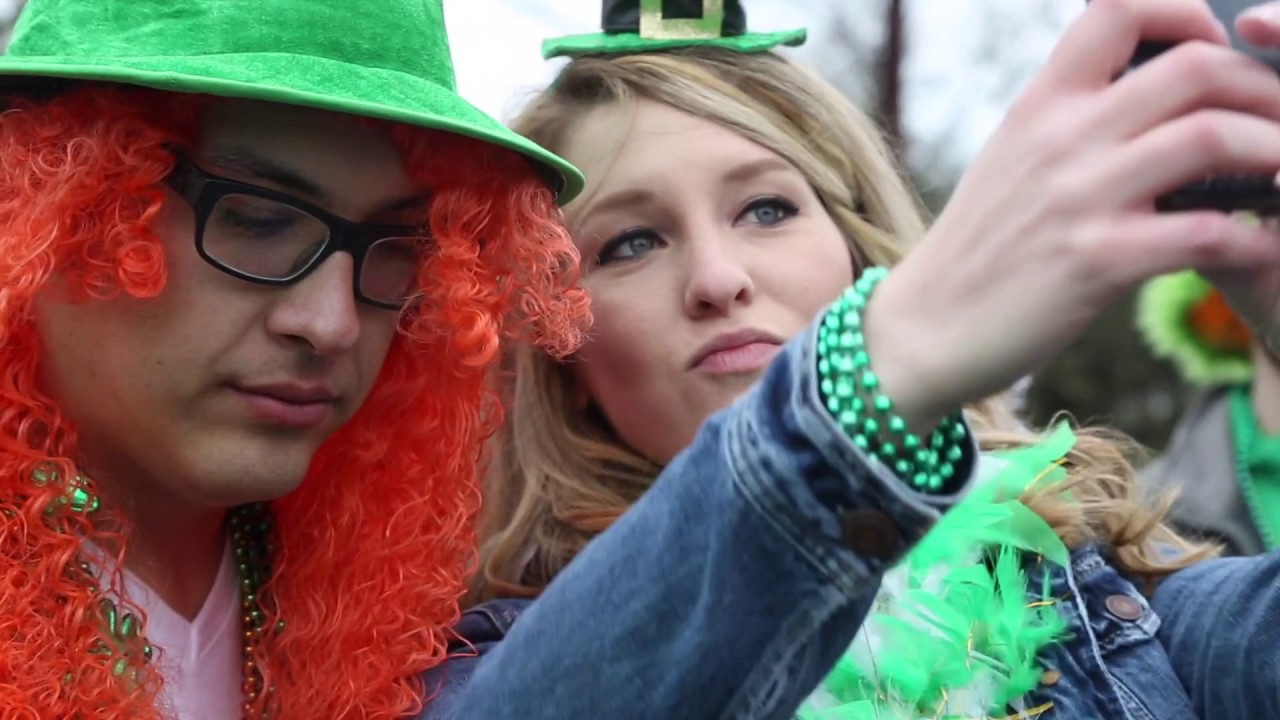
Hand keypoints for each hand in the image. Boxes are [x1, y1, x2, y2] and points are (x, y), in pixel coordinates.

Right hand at [864, 0, 1279, 429]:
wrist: (923, 329)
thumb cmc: (976, 251)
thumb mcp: (1009, 163)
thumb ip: (1066, 123)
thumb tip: (1136, 98)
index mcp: (1040, 106)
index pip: (1120, 9)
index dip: (1187, 14)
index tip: (1215, 50)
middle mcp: (1061, 139)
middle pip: (1196, 69)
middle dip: (1264, 90)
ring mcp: (1079, 199)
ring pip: (1214, 139)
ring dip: (1275, 153)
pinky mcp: (1097, 263)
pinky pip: (1208, 233)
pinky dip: (1255, 238)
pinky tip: (1262, 245)